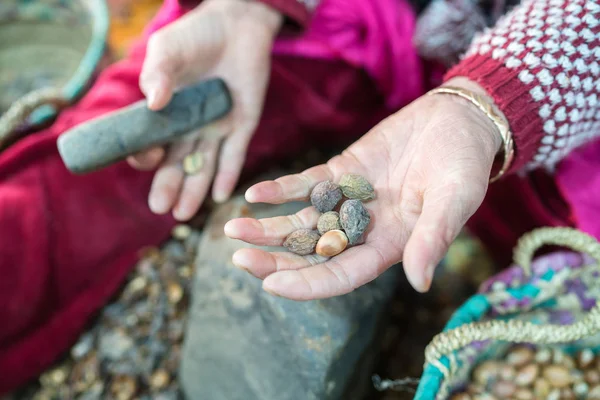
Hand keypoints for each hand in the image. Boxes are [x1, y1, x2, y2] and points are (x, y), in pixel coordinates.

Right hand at [129, 0, 282, 220]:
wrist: (236, 24)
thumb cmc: (196, 35)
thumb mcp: (168, 50)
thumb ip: (159, 73)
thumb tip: (153, 102)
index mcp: (167, 113)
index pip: (152, 143)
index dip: (147, 155)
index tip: (146, 158)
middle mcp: (190, 126)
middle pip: (177, 162)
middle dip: (169, 185)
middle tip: (160, 209)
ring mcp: (216, 128)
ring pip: (203, 164)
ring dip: (194, 189)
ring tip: (183, 214)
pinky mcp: (242, 124)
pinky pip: (235, 154)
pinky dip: (228, 174)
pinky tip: (222, 196)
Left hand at [224, 78, 502, 299]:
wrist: (457, 120)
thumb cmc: (464, 164)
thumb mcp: (455, 199)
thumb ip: (433, 238)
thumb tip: (419, 282)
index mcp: (390, 246)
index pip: (342, 275)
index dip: (308, 284)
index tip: (271, 286)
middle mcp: (364, 230)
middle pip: (312, 254)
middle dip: (275, 261)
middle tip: (238, 261)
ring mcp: (349, 202)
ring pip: (302, 223)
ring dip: (268, 228)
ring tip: (231, 229)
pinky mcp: (341, 173)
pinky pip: (305, 185)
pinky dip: (281, 190)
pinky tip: (254, 194)